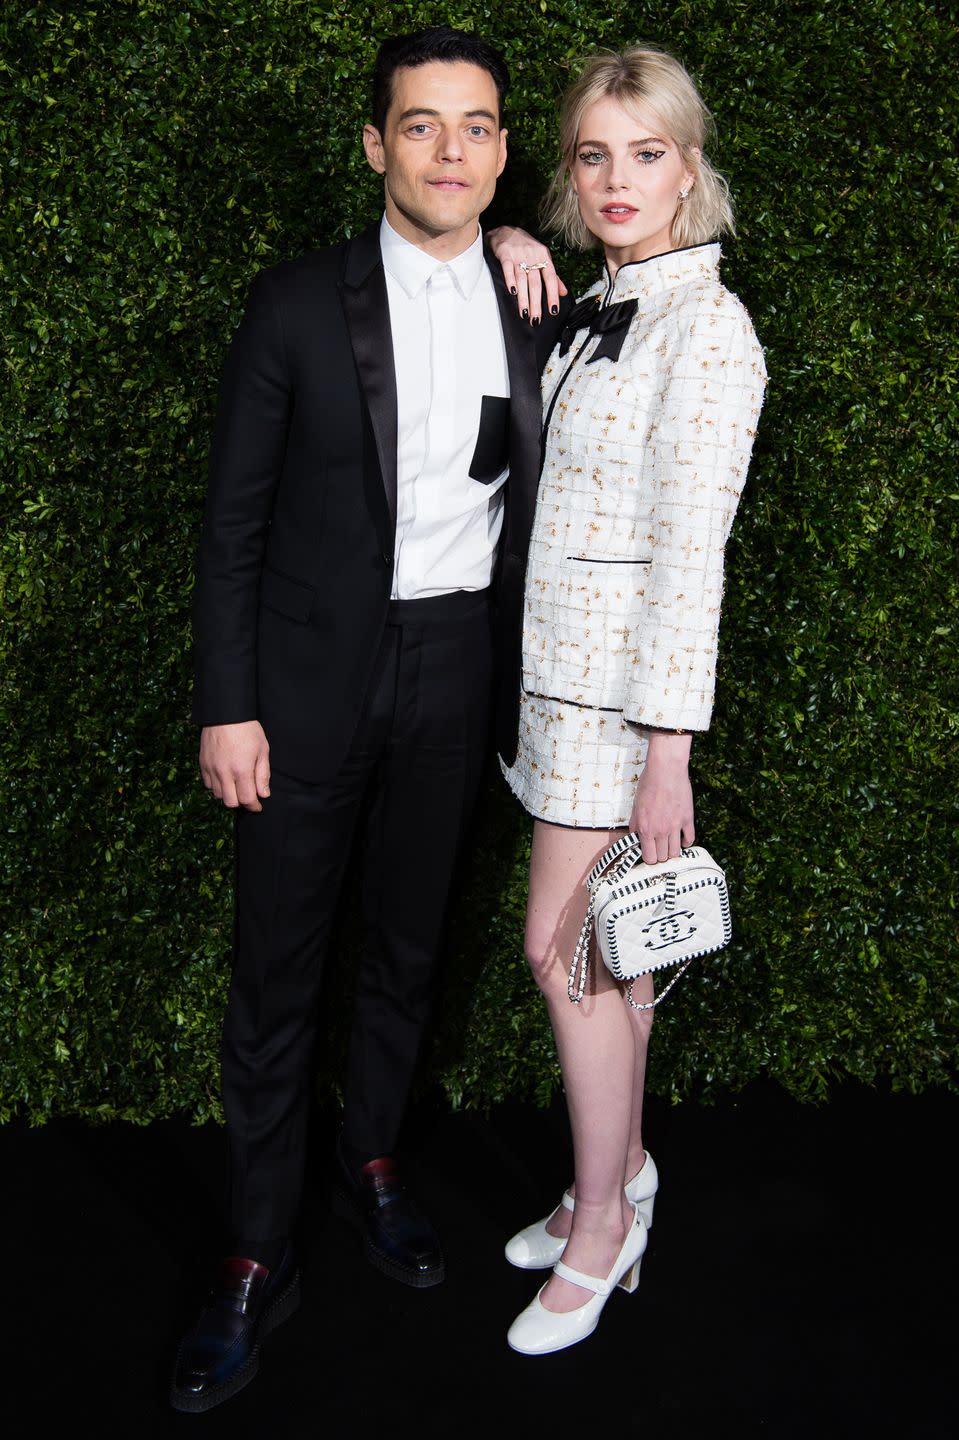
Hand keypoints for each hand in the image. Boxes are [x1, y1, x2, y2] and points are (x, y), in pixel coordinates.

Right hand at [199, 720, 270, 810]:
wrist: (225, 713)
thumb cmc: (247, 729)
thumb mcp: (262, 750)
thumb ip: (263, 774)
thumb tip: (264, 794)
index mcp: (241, 769)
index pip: (247, 799)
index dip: (254, 806)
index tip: (258, 805)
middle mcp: (224, 772)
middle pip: (230, 802)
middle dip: (241, 803)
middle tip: (248, 796)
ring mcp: (211, 769)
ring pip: (218, 795)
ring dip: (228, 795)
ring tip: (236, 786)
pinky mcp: (203, 764)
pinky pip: (208, 784)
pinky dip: (217, 786)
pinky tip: (225, 778)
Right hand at [486, 225, 567, 322]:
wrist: (506, 230)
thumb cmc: (526, 247)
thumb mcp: (542, 257)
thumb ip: (553, 276)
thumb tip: (563, 292)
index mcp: (544, 257)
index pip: (551, 278)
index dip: (553, 295)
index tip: (553, 310)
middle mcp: (533, 256)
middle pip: (536, 283)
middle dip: (536, 303)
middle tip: (536, 319)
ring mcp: (518, 255)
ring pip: (523, 280)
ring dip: (523, 298)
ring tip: (524, 313)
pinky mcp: (505, 255)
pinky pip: (508, 270)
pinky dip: (511, 281)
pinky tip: (513, 293)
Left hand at [629, 731, 693, 862]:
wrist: (666, 770)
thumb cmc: (648, 785)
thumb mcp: (635, 805)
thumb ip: (635, 823)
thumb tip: (634, 836)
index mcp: (646, 829)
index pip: (649, 857)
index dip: (649, 858)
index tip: (649, 853)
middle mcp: (661, 831)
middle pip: (663, 857)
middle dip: (660, 855)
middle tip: (659, 848)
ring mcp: (676, 826)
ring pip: (676, 852)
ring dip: (672, 851)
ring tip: (670, 844)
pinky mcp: (688, 819)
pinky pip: (690, 839)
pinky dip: (686, 842)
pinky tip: (682, 839)